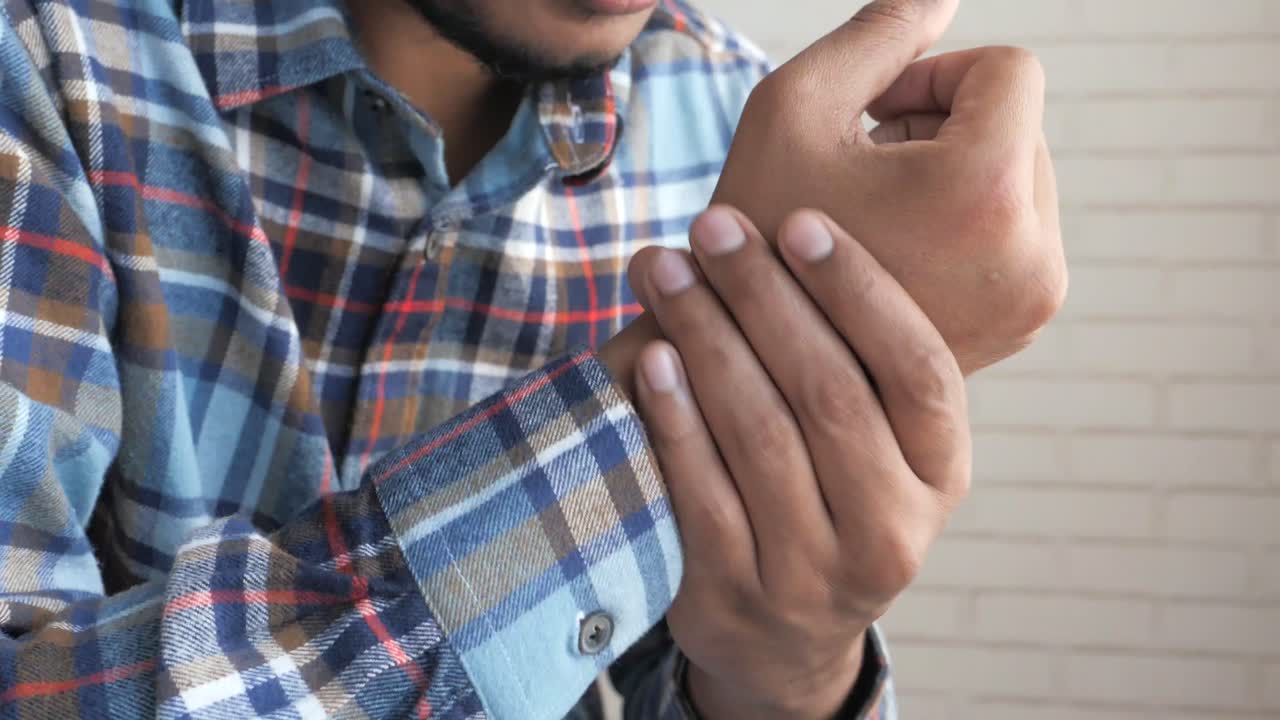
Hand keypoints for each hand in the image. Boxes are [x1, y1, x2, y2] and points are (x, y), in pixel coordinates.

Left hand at [627, 206, 970, 718]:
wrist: (784, 640)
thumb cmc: (824, 502)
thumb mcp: (874, 450)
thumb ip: (854, 363)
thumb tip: (787, 232)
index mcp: (941, 476)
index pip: (918, 372)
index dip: (860, 292)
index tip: (799, 224)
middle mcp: (893, 529)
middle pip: (831, 394)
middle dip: (764, 297)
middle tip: (712, 228)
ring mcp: (815, 573)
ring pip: (764, 436)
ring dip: (710, 339)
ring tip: (666, 272)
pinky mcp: (737, 595)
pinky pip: (704, 492)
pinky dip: (676, 418)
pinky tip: (654, 357)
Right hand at [714, 0, 1064, 372]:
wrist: (743, 358)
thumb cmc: (755, 227)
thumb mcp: (792, 105)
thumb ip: (878, 32)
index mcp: (987, 193)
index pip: (1010, 72)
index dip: (934, 75)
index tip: (870, 117)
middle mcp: (1035, 255)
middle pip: (1022, 126)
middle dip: (944, 130)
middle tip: (865, 170)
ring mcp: (1034, 299)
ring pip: (1021, 176)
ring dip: (953, 173)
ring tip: (876, 213)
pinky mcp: (1023, 322)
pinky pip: (1017, 229)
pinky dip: (965, 221)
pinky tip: (898, 245)